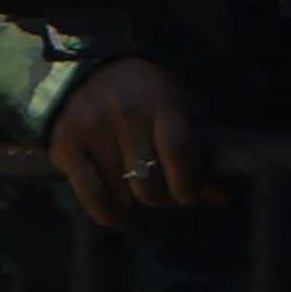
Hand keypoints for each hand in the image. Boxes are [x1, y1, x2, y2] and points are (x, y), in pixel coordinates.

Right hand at [48, 58, 209, 230]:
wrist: (81, 73)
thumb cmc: (142, 98)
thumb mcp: (172, 110)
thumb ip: (195, 152)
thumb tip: (224, 196)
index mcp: (161, 98)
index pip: (179, 152)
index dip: (188, 183)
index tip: (187, 193)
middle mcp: (125, 112)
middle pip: (149, 182)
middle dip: (159, 195)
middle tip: (159, 187)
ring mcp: (92, 128)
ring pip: (124, 194)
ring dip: (132, 196)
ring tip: (132, 178)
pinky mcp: (66, 145)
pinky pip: (94, 198)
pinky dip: (111, 216)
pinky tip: (123, 219)